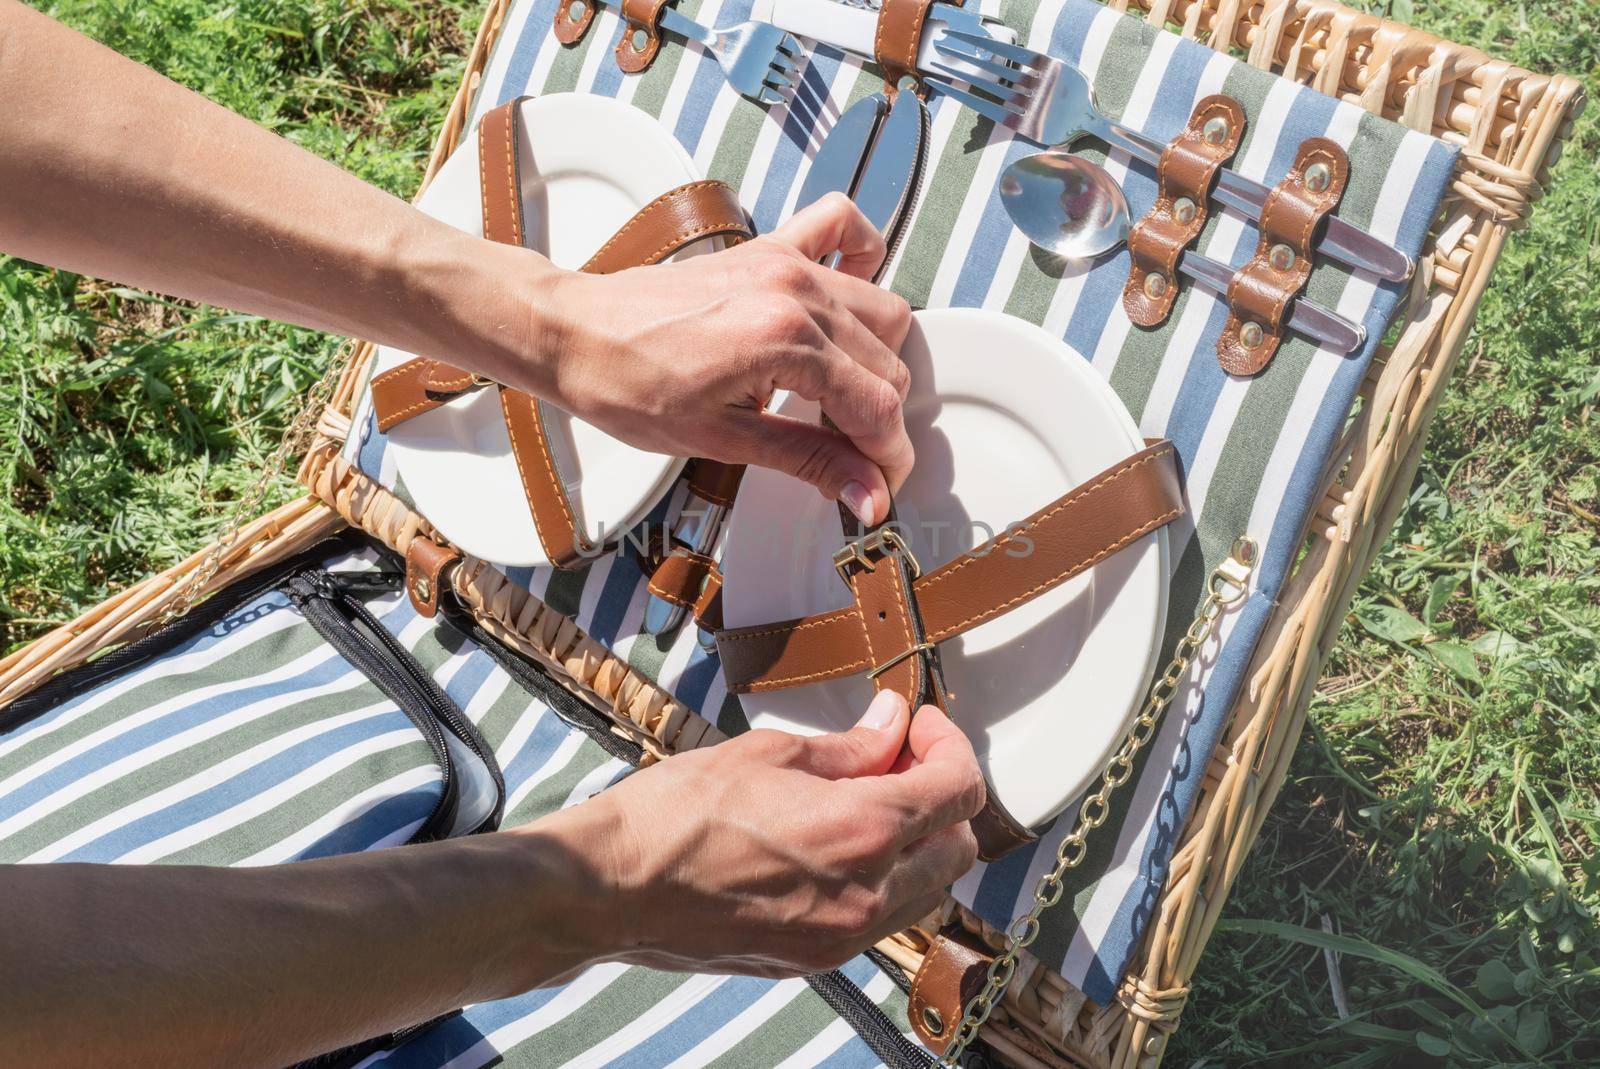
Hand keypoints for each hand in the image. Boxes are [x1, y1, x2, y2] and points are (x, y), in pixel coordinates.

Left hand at [535, 193, 914, 526]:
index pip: (876, 404)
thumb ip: (809, 459)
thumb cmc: (626, 384)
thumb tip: (865, 491)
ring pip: (879, 309)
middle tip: (854, 456)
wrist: (575, 335)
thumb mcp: (722, 440)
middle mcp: (793, 290)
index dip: (886, 455)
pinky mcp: (768, 248)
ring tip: (840, 401)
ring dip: (876, 360)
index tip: (880, 486)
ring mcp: (784, 262)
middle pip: (887, 361)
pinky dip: (861, 256)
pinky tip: (846, 300)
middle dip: (882, 419)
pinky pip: (840, 227)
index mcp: (783, 339)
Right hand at [560, 692, 982, 977]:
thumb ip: (850, 746)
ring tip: (868, 799)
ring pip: (928, 890)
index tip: (919, 723)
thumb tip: (893, 723)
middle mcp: (868, 894)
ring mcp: (844, 936)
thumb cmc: (678, 813)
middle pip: (959, 847)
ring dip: (919, 842)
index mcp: (862, 831)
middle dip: (942, 794)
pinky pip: (883, 919)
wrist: (613, 889)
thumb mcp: (769, 754)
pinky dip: (885, 878)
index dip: (950, 744)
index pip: (959, 791)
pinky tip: (838, 843)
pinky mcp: (817, 959)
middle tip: (898, 755)